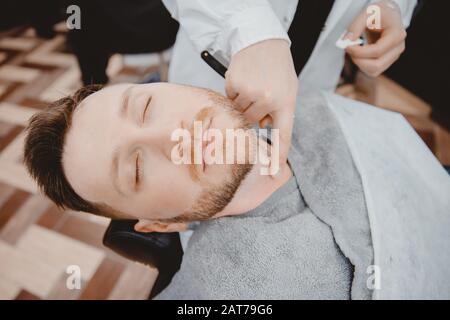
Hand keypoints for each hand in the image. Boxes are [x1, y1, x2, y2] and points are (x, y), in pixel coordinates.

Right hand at [225, 39, 297, 168]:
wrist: (262, 40)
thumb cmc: (277, 68)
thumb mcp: (288, 88)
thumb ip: (278, 110)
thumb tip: (262, 126)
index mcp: (286, 102)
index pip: (283, 134)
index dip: (278, 153)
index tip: (274, 170)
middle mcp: (269, 100)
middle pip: (251, 121)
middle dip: (251, 112)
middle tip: (257, 94)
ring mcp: (251, 92)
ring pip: (238, 111)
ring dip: (241, 102)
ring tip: (251, 84)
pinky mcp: (235, 84)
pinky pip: (229, 98)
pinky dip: (233, 92)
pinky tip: (243, 78)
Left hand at [345, 0, 406, 76]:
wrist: (387, 15)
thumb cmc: (379, 13)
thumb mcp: (367, 13)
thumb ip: (356, 26)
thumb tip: (347, 41)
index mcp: (397, 34)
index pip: (377, 51)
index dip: (359, 52)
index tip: (347, 46)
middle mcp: (398, 48)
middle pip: (376, 65)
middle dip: (358, 60)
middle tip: (349, 48)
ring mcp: (394, 56)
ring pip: (373, 70)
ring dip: (359, 63)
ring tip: (355, 50)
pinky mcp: (387, 61)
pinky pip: (373, 70)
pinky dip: (362, 64)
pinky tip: (359, 54)